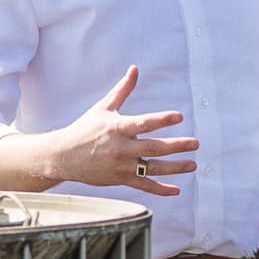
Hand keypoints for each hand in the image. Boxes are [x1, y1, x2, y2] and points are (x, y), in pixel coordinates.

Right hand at [37, 65, 198, 196]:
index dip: (162, 119)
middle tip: (195, 143)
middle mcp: (120, 148)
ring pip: (152, 168)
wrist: (63, 156)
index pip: (143, 123)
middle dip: (177, 146)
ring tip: (192, 165)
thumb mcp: (103, 108)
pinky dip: (160, 189)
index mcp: (117, 128)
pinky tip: (175, 190)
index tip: (179, 116)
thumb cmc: (85, 129)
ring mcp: (121, 166)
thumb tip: (135, 69)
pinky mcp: (119, 179)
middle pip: (153, 147)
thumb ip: (122, 90)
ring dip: (175, 168)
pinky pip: (143, 186)